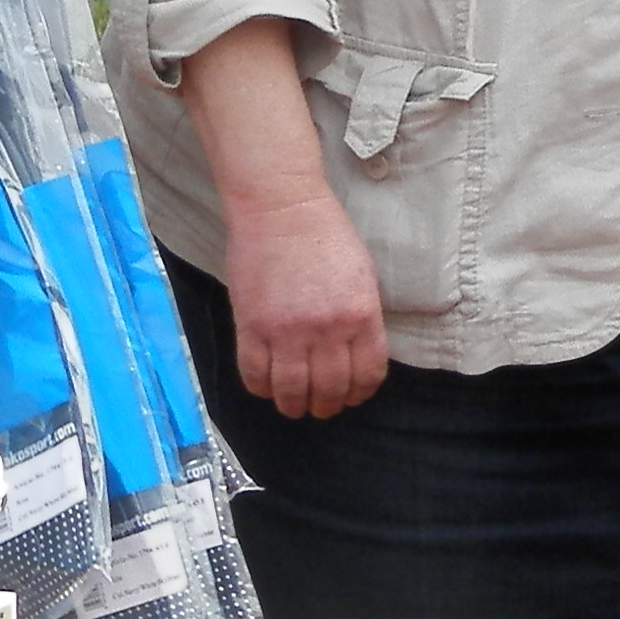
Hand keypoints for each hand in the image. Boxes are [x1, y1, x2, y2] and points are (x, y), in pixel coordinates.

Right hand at [224, 185, 389, 420]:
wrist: (282, 210)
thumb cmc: (326, 237)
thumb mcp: (362, 278)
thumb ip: (361, 319)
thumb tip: (354, 356)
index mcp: (362, 315)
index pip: (367, 373)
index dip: (360, 393)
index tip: (353, 397)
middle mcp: (327, 329)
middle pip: (330, 388)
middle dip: (328, 406)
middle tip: (322, 408)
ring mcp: (287, 331)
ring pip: (291, 390)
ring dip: (294, 406)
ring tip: (294, 407)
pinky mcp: (252, 327)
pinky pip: (254, 374)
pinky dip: (261, 389)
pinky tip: (267, 389)